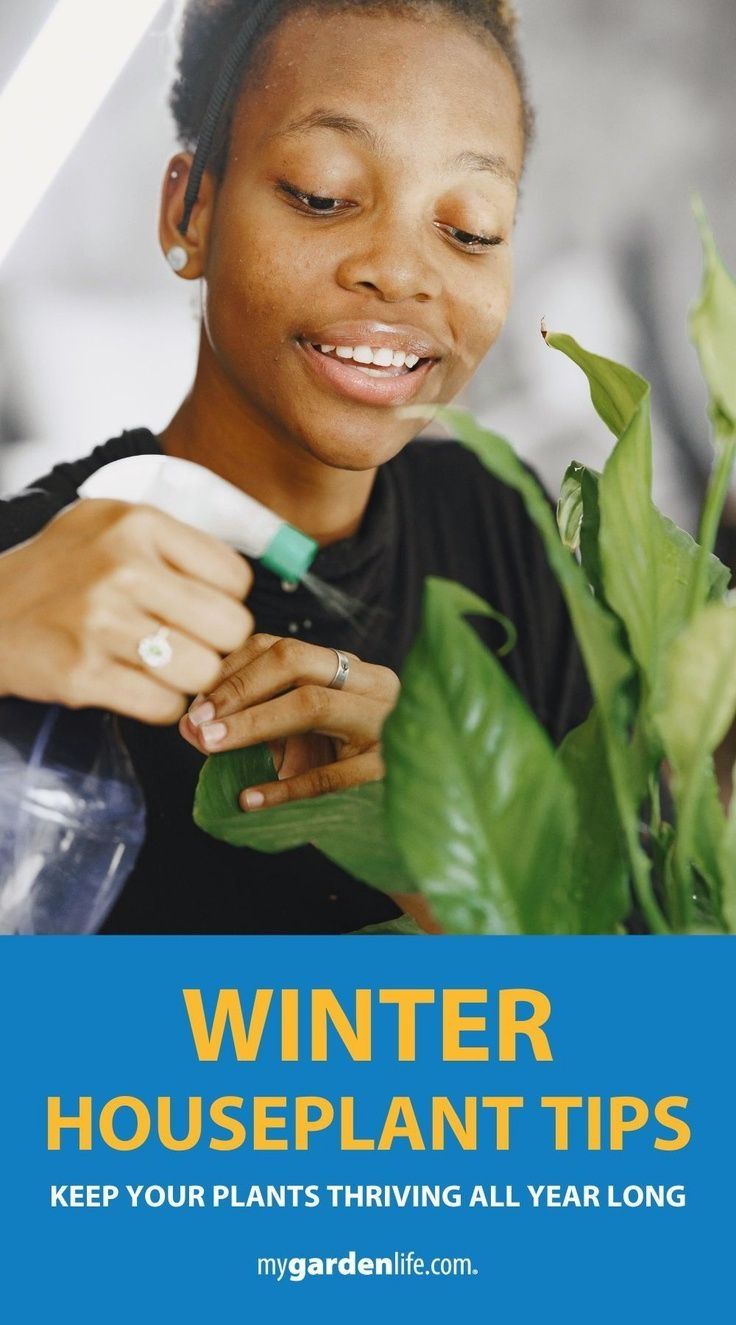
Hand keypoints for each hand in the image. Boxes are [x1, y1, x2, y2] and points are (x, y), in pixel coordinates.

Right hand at [0, 499, 252, 722]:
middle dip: (214, 644)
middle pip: (230, 628)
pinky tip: (134, 685)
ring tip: (158, 665)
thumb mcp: (109, 524)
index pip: (236, 578)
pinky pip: (163, 706)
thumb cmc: (59, 571)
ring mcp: (101, 622)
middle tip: (186, 643)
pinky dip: (158, 705)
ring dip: (187, 678)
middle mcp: (122, 568)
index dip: (225, 601)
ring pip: (202, 671)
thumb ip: (174, 542)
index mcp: (138, 524)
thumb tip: (244, 581)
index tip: (198, 608)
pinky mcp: (83, 673)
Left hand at [180, 633, 400, 807]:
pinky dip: (282, 787)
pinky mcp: (387, 771)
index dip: (232, 669)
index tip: (196, 702)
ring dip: (251, 722)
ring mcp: (384, 724)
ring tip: (209, 744)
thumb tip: (189, 726)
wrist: (417, 810)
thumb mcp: (305, 741)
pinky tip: (249, 798)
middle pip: (294, 661)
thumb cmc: (348, 772)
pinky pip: (327, 775)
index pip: (282, 647)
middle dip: (236, 688)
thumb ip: (253, 728)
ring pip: (310, 704)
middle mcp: (371, 686)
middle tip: (197, 721)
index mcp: (352, 670)